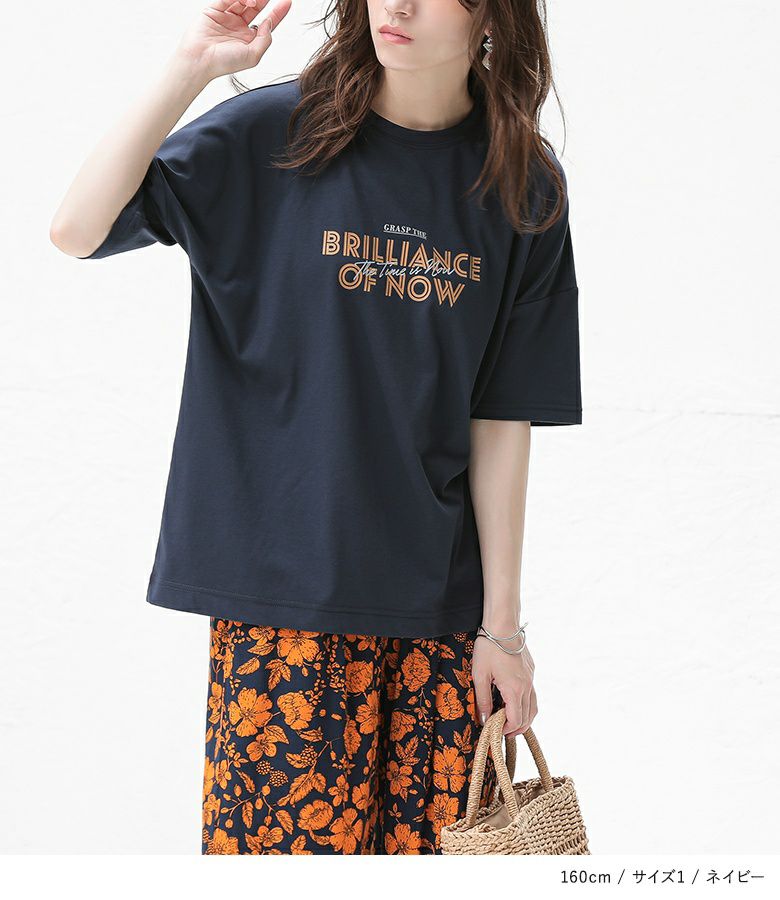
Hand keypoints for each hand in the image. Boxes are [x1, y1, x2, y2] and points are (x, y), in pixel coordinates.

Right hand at [173, 0, 291, 82]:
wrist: (200, 60)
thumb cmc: (224, 63)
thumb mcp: (253, 56)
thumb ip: (265, 39)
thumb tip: (269, 22)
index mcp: (248, 39)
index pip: (267, 22)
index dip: (278, 12)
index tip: (287, 2)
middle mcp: (238, 27)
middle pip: (256, 7)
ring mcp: (227, 17)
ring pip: (242, 0)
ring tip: (254, 1)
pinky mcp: (214, 9)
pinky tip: (245, 0)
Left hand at [472, 628, 536, 737]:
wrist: (502, 625)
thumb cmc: (488, 648)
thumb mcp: (479, 675)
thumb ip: (482, 699)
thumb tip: (484, 720)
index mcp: (515, 689)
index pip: (516, 720)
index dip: (507, 730)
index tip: (496, 732)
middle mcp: (527, 686)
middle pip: (528, 716)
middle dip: (516, 728)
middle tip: (503, 732)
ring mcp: (531, 677)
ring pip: (533, 706)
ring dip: (524, 718)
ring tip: (511, 722)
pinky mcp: (531, 670)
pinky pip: (532, 693)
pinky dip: (525, 704)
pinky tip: (513, 701)